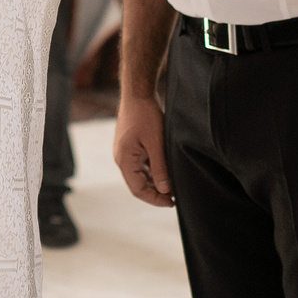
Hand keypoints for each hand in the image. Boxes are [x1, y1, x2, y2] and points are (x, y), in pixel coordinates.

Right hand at [112, 90, 172, 207]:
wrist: (137, 94)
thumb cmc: (146, 115)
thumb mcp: (156, 143)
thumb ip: (160, 168)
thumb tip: (165, 190)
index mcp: (124, 160)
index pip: (137, 189)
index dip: (155, 199)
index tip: (172, 202)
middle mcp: (121, 159)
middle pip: (137, 185)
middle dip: (156, 192)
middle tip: (175, 196)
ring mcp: (124, 153)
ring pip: (139, 176)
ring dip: (154, 182)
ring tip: (172, 184)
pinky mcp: (130, 147)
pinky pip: (140, 166)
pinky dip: (152, 171)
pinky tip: (165, 170)